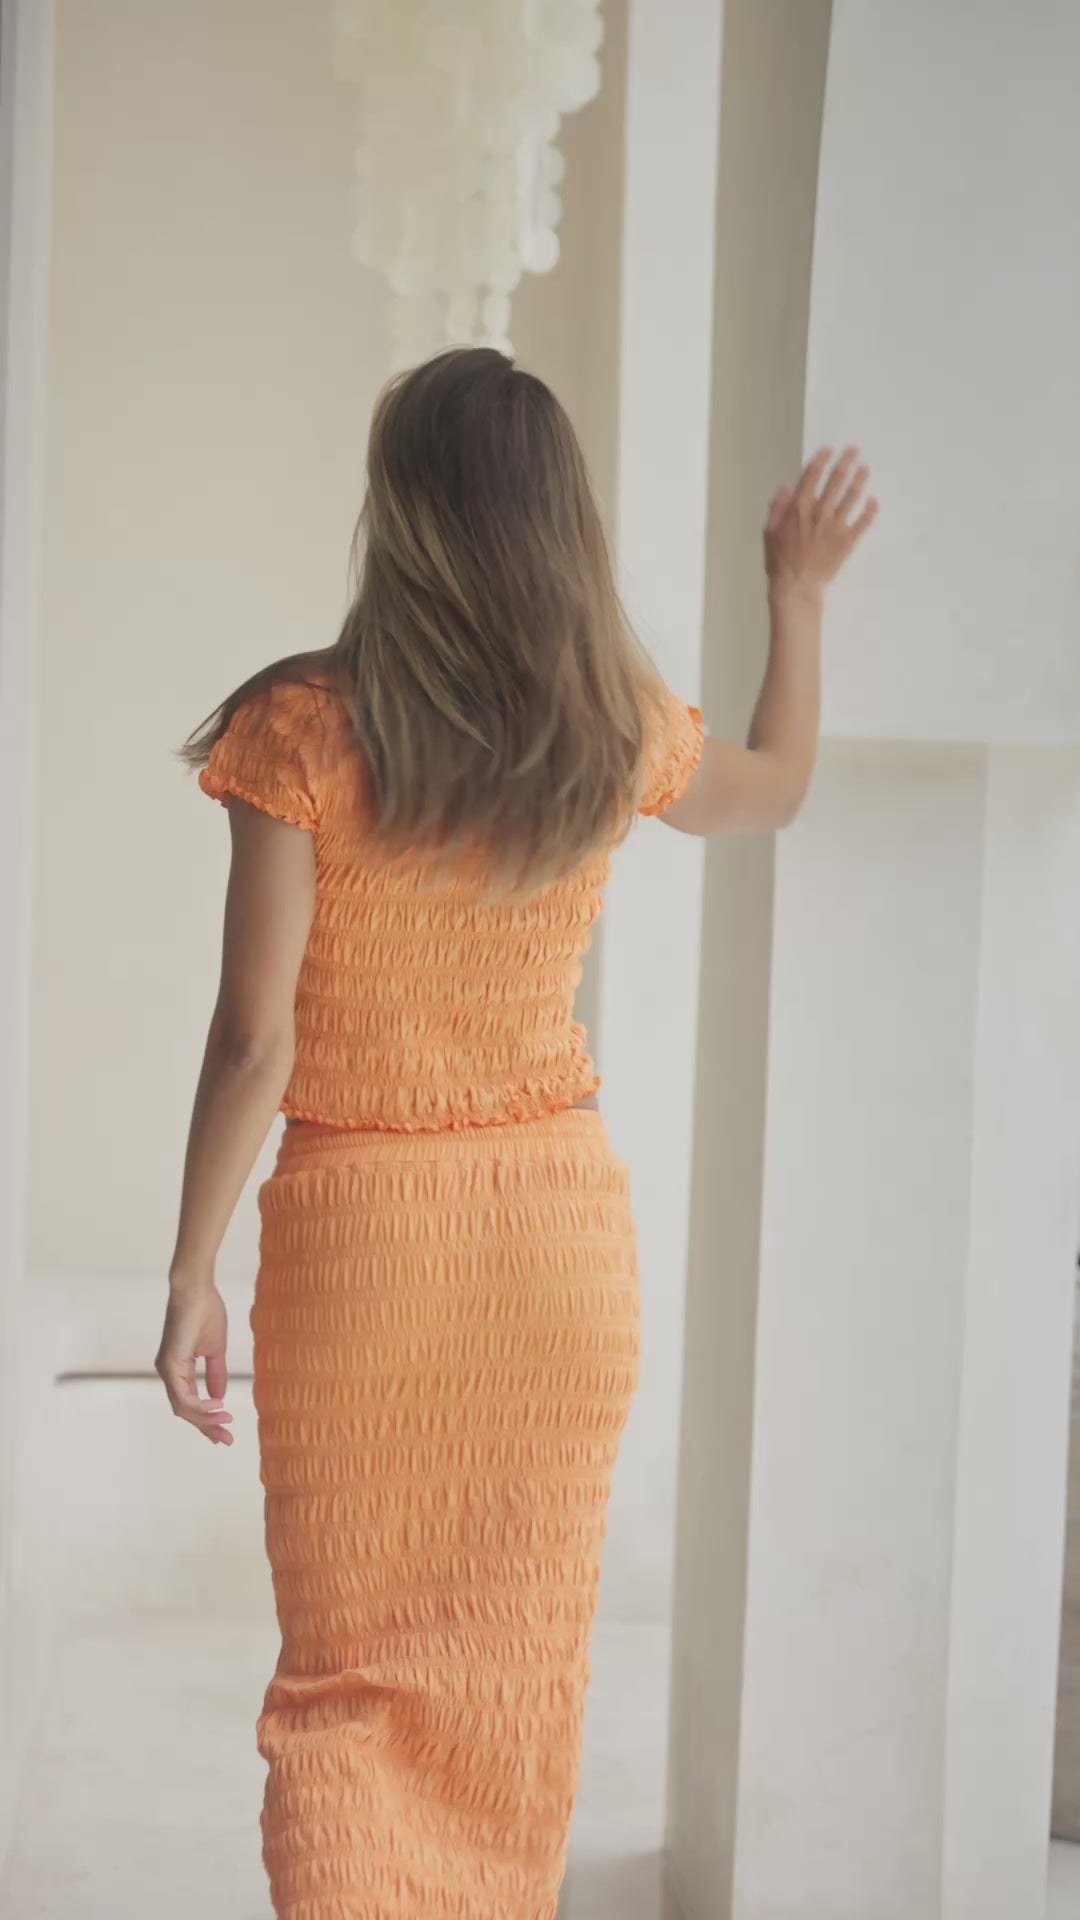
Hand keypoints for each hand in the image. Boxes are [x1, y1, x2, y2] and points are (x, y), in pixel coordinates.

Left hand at [155, 1282, 232, 1444]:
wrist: (196, 1289)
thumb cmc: (206, 1311)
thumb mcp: (215, 1349)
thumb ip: (216, 1374)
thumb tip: (220, 1396)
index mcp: (178, 1369)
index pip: (190, 1402)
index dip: (207, 1418)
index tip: (225, 1431)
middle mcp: (168, 1372)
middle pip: (185, 1410)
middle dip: (207, 1426)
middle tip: (227, 1439)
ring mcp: (167, 1369)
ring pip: (182, 1407)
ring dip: (205, 1419)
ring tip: (225, 1421)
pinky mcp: (169, 1363)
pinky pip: (182, 1395)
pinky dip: (199, 1405)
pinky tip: (216, 1405)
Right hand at [764, 446, 877, 598]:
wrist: (797, 587)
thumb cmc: (779, 561)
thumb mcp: (769, 532)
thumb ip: (778, 507)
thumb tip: (786, 485)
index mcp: (799, 508)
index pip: (812, 476)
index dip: (821, 460)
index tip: (829, 450)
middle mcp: (819, 512)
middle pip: (836, 481)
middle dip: (846, 462)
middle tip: (854, 450)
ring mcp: (836, 526)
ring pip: (851, 497)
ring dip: (859, 480)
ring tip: (865, 469)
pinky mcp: (847, 541)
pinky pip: (863, 522)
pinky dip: (870, 510)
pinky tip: (873, 501)